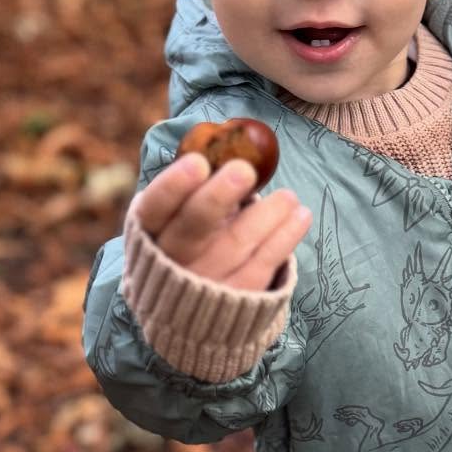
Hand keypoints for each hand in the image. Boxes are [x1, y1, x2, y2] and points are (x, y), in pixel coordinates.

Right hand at [127, 149, 312, 292]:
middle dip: (217, 198)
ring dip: (266, 215)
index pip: (154, 208)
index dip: (173, 187)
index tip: (199, 163)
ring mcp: (204, 283)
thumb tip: (227, 141)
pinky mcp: (235, 300)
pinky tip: (301, 215)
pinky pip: (262, 266)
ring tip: (289, 197)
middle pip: (192, 229)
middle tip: (244, 170)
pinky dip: (284, 238)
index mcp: (150, 233)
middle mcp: (172, 259)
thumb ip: (193, 188)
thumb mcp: (177, 218)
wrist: (195, 311)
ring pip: (235, 245)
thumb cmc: (188, 243)